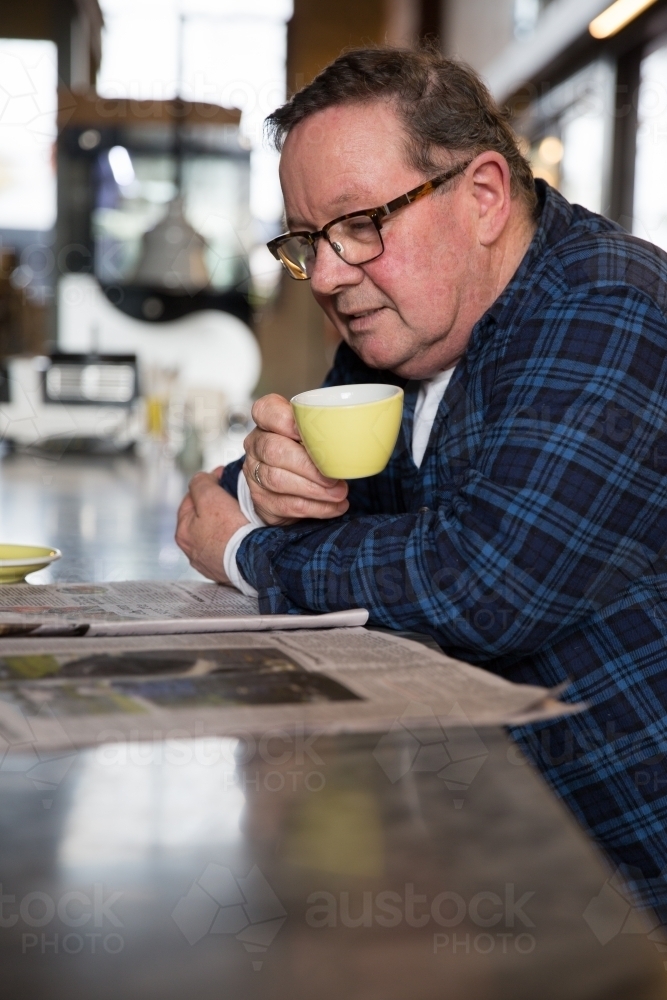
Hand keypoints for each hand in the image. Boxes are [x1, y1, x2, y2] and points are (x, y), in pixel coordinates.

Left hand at [175, 469, 248, 582]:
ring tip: (242, 516)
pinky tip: (245, 535)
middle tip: (234, 495)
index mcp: (182, 532)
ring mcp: (209, 563)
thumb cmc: (229, 529)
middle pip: (202, 518)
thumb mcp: (210, 496)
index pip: (191, 499)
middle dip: (216, 505)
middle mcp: (192, 551)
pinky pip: (229, 549)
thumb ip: (200, 483)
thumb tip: (202, 479)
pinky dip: (235, 540)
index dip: (207, 484)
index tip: (223, 476)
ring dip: (226, 524)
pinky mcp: (226, 572)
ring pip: (216, 534)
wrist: (252, 560)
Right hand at [243, 393, 348, 525]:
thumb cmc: (306, 453)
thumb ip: (324, 432)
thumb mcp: (313, 436)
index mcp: (267, 422)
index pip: (265, 411)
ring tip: (339, 494)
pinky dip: (315, 508)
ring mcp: (255, 473)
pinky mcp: (262, 500)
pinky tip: (334, 507)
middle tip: (334, 478)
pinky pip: (286, 505)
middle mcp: (257, 445)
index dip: (284, 420)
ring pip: (278, 480)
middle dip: (308, 466)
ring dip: (313, 490)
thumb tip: (356, 440)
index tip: (305, 431)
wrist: (288, 488)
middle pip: (274, 450)